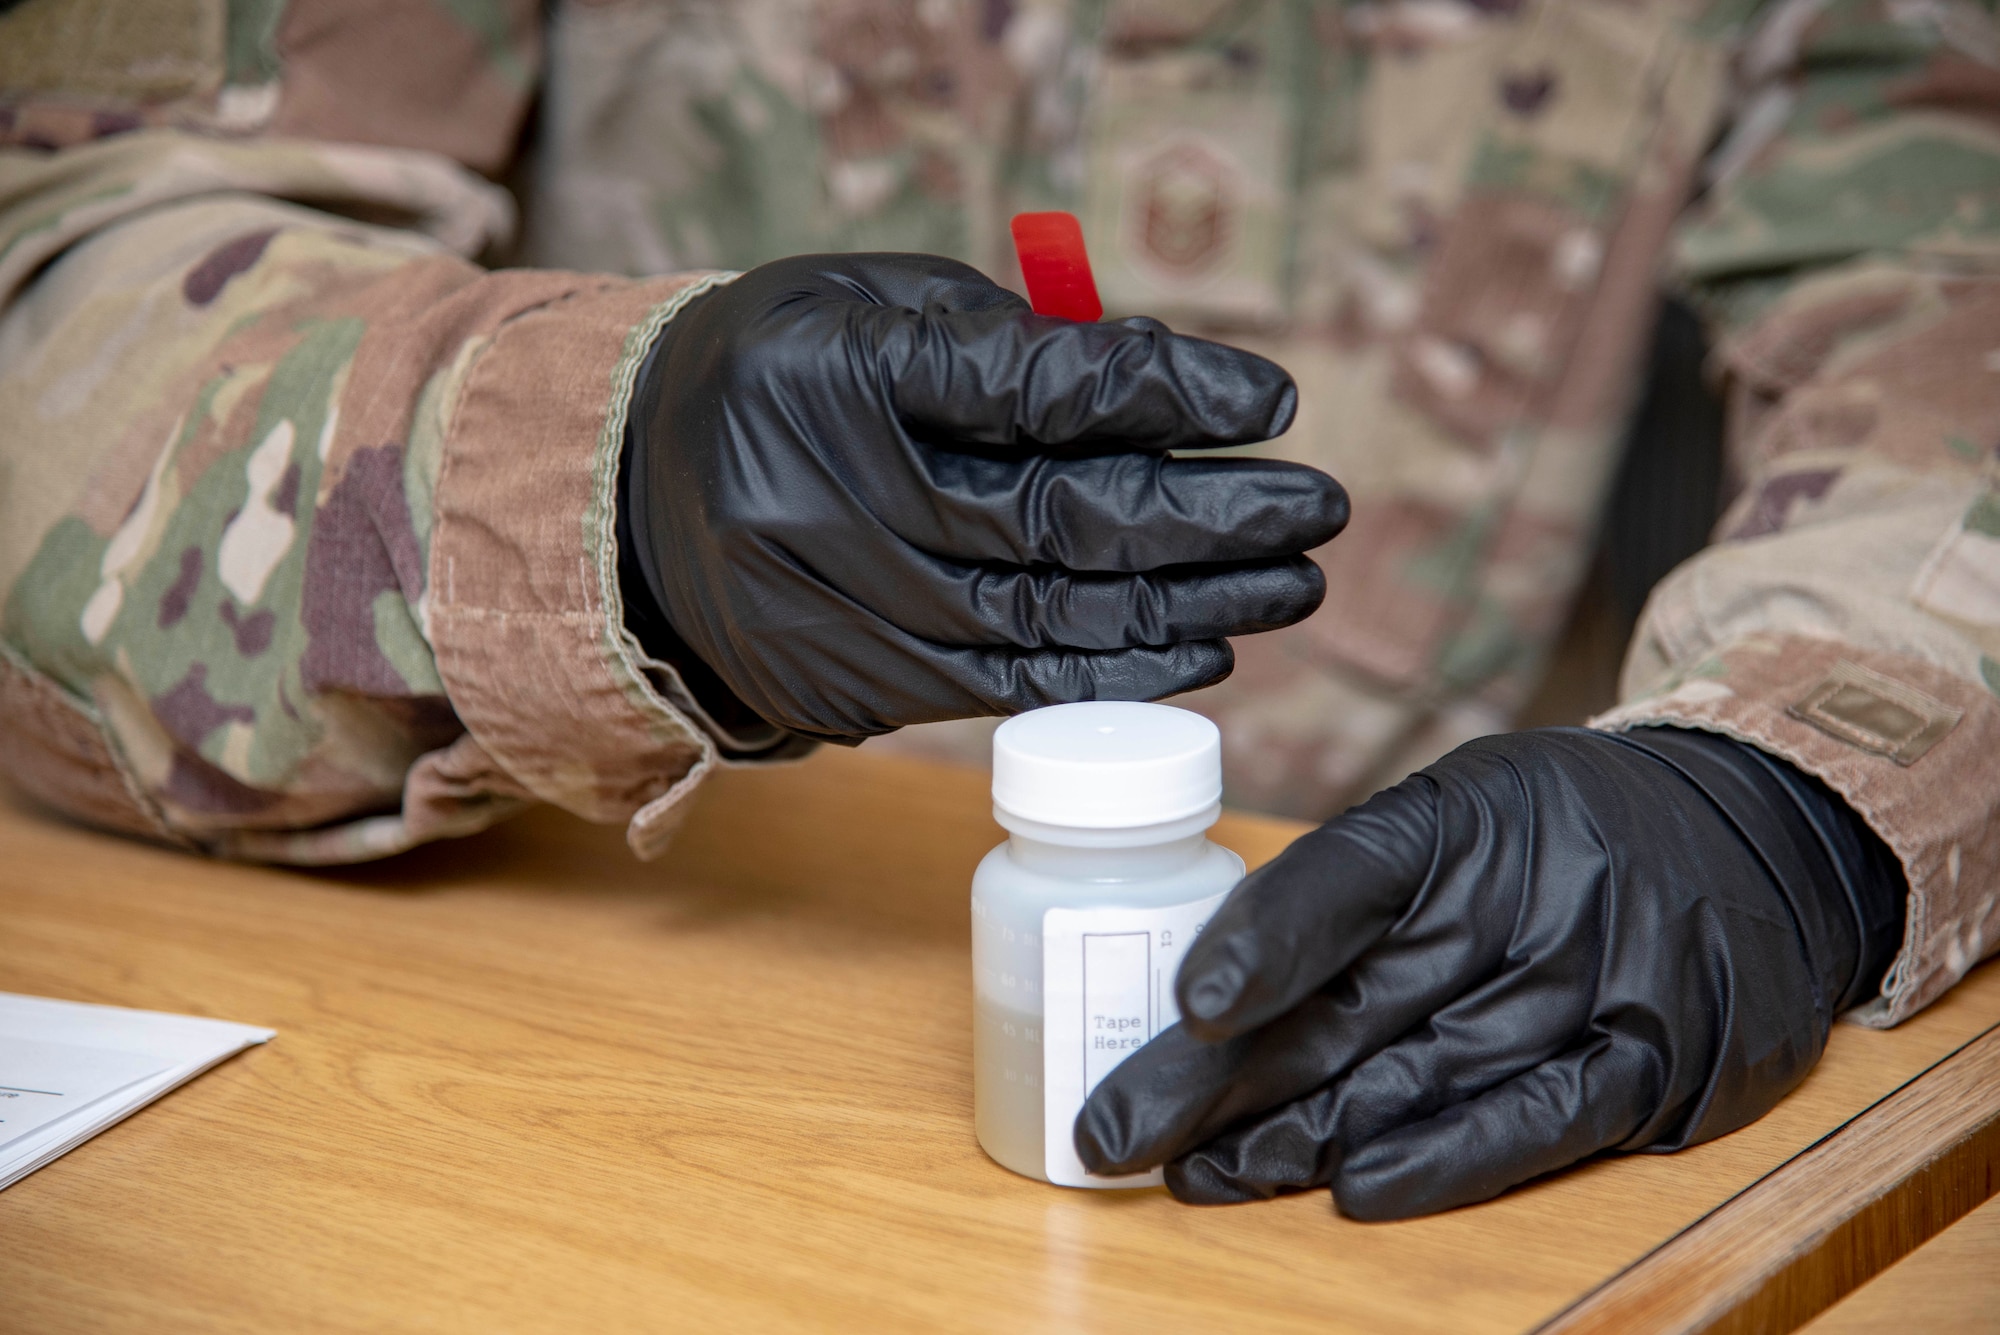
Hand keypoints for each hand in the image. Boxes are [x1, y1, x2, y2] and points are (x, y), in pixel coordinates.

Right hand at [621, 254, 1345, 741]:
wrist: (626, 504)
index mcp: (834, 370)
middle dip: (1206, 519)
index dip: (1162, 397)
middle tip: (1317, 510)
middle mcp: (830, 500)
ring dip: (1185, 608)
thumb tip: (1163, 384)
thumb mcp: (869, 306)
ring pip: (1045, 620)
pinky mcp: (845, 686)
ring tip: (1288, 587)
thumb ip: (1004, 340)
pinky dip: (1109, 672)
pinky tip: (1197, 649)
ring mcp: (834, 610)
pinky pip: (1004, 691)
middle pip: (1056, 519)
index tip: (1272, 403)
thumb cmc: (778, 375)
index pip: (1030, 388)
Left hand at [1075, 727, 1905, 1218]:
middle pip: (1349, 1001)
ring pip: (1419, 1073)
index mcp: (1456, 821)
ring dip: (1298, 1137)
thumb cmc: (1561, 834)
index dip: (1263, 940)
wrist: (1755, 834)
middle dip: (1220, 1078)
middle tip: (1116, 1130)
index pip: (1344, 876)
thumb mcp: (1460, 812)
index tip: (1192, 1008)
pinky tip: (1359, 1189)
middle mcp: (1522, 897)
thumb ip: (1351, 892)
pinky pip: (1537, 1119)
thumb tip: (1217, 993)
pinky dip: (1445, 1159)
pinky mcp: (1651, 1062)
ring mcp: (1590, 981)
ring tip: (1196, 1173)